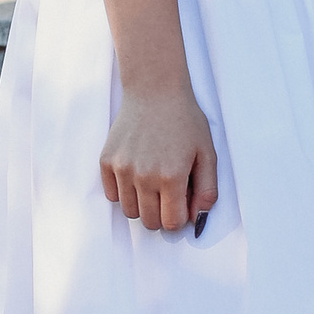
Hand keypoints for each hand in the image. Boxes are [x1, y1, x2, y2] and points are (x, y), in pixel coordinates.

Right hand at [100, 83, 219, 231]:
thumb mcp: (207, 154)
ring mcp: (122, 169)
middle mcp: (143, 177)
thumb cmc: (185, 121)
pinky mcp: (106, 161)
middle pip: (149, 222)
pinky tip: (137, 173)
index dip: (180, 217)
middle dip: (162, 215)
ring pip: (129, 212)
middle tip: (169, 194)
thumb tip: (197, 218)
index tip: (183, 203)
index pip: (172, 223)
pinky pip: (112, 195)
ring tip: (153, 183)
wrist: (154, 90)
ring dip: (143, 205)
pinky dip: (124, 192)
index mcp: (171, 177)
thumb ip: (206, 190)